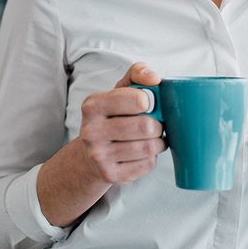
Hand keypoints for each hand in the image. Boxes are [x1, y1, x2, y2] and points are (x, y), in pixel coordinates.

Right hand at [38, 62, 166, 226]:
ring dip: (157, 141)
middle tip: (154, 123)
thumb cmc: (111, 116)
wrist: (90, 154)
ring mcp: (99, 156)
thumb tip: (154, 79)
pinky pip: (146, 164)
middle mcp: (92, 131)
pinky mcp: (110, 175)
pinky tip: (142, 152)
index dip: (150, 101)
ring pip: (148, 147)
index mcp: (93, 105)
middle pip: (145, 126)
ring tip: (151, 137)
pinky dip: (151, 157)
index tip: (148, 103)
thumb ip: (136, 74)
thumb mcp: (119, 90)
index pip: (137, 100)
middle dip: (157, 124)